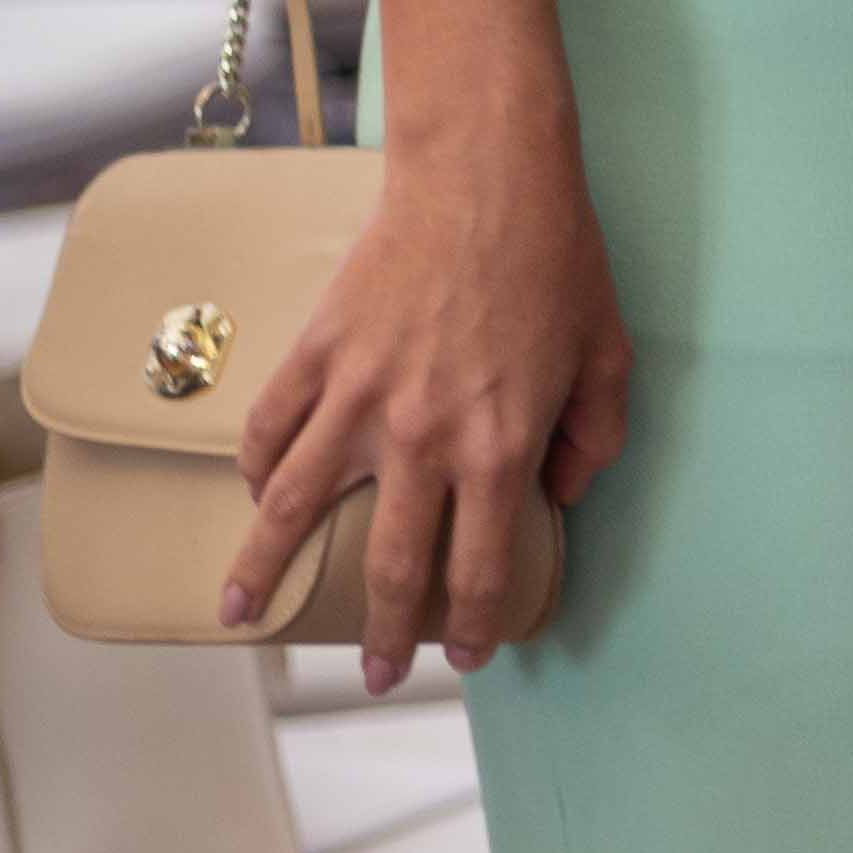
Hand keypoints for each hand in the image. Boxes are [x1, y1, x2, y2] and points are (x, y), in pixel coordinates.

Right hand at [228, 77, 631, 681]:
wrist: (486, 177)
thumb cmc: (557, 261)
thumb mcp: (608, 357)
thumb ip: (594, 440)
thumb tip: (562, 497)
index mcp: (500, 447)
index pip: (484, 566)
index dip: (478, 621)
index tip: (471, 652)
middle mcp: (423, 438)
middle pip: (393, 563)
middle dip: (387, 634)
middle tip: (380, 675)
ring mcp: (360, 398)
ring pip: (295, 508)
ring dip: (266, 572)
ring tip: (244, 617)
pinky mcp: (318, 354)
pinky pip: (270, 430)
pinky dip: (256, 475)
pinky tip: (253, 503)